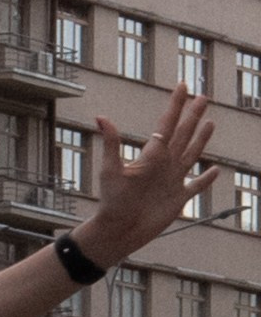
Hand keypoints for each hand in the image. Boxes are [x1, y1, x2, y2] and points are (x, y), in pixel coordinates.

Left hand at [79, 86, 213, 269]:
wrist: (120, 230)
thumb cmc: (112, 202)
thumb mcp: (110, 169)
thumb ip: (111, 142)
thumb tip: (100, 117)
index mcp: (152, 155)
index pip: (167, 124)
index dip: (176, 104)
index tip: (182, 86)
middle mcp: (164, 164)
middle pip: (183, 134)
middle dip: (193, 115)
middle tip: (203, 97)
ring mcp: (173, 180)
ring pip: (192, 154)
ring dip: (201, 139)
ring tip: (210, 123)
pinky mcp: (179, 198)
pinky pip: (197, 186)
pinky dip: (206, 179)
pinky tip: (215, 170)